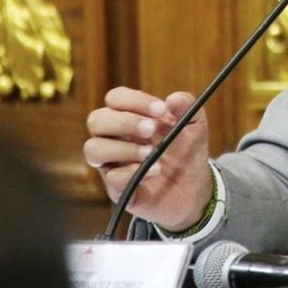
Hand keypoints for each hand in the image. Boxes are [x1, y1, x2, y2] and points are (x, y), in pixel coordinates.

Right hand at [83, 87, 213, 230]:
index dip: (134, 101)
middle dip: (124, 122)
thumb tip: (174, 98)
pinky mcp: (117, 188)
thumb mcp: (194, 125)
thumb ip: (187, 107)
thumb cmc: (186, 150)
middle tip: (150, 129)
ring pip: (93, 149)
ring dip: (123, 148)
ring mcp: (113, 163)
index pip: (116, 99)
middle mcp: (115, 138)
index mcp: (130, 116)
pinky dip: (132, 172)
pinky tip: (155, 170)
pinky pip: (112, 178)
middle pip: (96, 120)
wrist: (194, 187)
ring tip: (150, 152)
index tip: (161, 109)